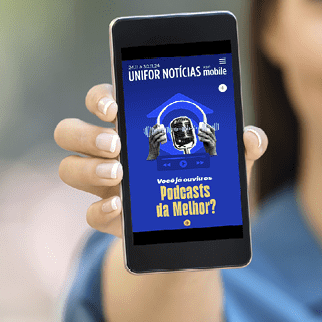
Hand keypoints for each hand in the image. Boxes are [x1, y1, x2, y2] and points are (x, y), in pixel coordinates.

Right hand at [54, 84, 267, 237]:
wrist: (202, 222)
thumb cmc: (210, 174)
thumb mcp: (230, 159)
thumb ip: (244, 145)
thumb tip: (252, 138)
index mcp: (133, 123)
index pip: (100, 99)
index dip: (99, 98)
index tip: (114, 108)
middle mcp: (110, 149)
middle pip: (69, 131)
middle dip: (86, 135)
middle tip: (117, 144)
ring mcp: (105, 184)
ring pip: (69, 169)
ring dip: (89, 169)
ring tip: (119, 174)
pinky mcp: (111, 217)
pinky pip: (89, 214)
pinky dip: (100, 210)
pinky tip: (120, 207)